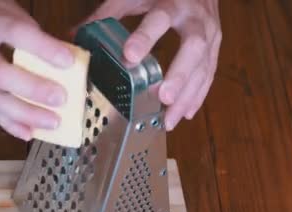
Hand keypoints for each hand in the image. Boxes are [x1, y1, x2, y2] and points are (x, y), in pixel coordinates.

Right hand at [0, 0, 75, 139]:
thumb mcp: (16, 15)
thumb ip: (37, 38)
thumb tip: (70, 66)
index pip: (16, 33)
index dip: (43, 49)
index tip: (68, 62)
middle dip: (33, 90)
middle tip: (61, 99)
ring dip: (25, 114)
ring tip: (52, 123)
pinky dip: (11, 124)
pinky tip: (30, 133)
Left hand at [82, 0, 221, 129]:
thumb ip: (108, 13)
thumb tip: (75, 36)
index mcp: (172, 1)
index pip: (160, 18)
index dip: (146, 37)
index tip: (130, 56)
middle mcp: (195, 18)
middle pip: (194, 47)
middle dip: (179, 74)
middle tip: (163, 97)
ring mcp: (210, 33)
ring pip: (204, 66)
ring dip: (188, 95)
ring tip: (170, 119)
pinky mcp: (215, 46)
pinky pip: (209, 73)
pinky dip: (197, 95)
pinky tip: (184, 113)